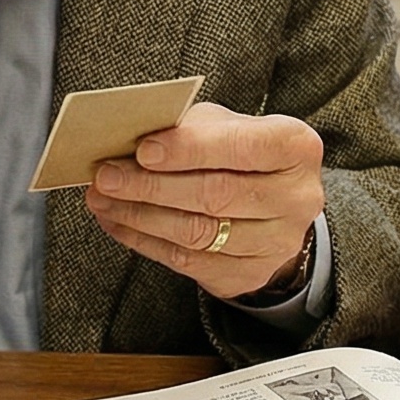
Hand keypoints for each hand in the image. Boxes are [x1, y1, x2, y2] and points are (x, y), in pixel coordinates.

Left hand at [87, 102, 325, 301]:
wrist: (272, 204)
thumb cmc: (238, 154)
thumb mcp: (224, 126)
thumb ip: (186, 127)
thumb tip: (127, 138)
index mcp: (296, 148)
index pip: (241, 147)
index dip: (190, 149)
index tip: (143, 150)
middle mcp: (296, 198)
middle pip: (216, 195)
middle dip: (152, 186)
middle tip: (106, 176)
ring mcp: (277, 243)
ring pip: (197, 233)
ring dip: (139, 216)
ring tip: (102, 198)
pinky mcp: (250, 274)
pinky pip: (187, 261)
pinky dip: (144, 241)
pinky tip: (118, 221)